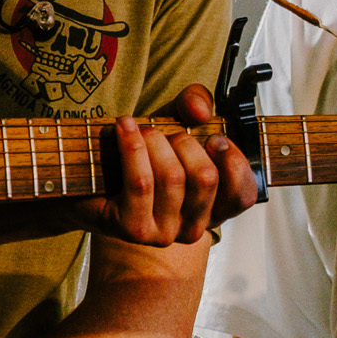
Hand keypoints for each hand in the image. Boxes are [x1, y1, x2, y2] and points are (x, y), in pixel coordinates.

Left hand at [68, 85, 257, 244]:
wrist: (93, 173)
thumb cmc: (143, 152)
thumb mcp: (176, 119)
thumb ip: (196, 104)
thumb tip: (200, 112)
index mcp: (214, 208)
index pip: (243, 194)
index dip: (233, 161)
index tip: (214, 137)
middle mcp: (194, 227)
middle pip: (205, 177)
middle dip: (184, 142)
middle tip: (164, 132)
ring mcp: (165, 233)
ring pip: (172, 177)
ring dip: (154, 141)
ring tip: (141, 129)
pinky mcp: (134, 229)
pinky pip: (141, 181)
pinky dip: (132, 146)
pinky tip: (125, 127)